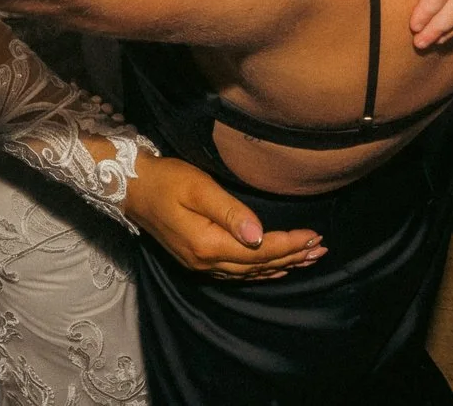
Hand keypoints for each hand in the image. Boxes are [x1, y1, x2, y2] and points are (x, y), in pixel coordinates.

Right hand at [123, 154, 322, 280]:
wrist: (131, 188)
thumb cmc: (165, 180)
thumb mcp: (199, 188)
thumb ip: (230, 212)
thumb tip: (259, 236)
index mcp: (208, 245)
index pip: (260, 250)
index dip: (290, 244)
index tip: (315, 236)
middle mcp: (205, 262)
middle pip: (259, 265)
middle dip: (293, 257)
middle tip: (322, 249)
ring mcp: (200, 265)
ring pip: (250, 273)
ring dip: (281, 266)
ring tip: (308, 259)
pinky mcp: (196, 261)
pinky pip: (237, 273)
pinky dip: (260, 271)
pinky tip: (274, 268)